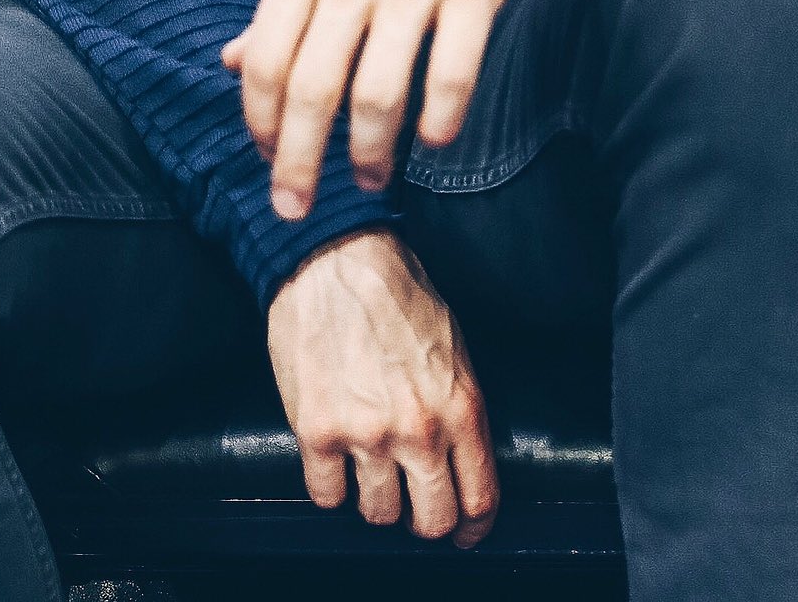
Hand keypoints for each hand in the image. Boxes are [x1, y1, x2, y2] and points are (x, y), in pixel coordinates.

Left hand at [223, 0, 549, 217]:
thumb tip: (233, 63)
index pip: (266, 62)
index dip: (260, 126)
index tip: (267, 161)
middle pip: (314, 92)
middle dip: (299, 165)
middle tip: (297, 209)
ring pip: (381, 95)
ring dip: (371, 154)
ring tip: (372, 179)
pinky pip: (454, 74)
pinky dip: (440, 122)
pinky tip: (433, 141)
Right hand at [268, 229, 497, 543]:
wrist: (337, 261)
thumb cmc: (399, 296)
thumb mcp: (455, 348)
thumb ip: (458, 408)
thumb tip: (460, 459)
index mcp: (461, 407)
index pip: (480, 499)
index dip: (473, 528)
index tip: (464, 535)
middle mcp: (419, 431)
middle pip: (431, 521)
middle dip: (424, 520)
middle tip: (413, 504)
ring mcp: (367, 436)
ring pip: (377, 515)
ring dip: (375, 499)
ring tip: (371, 467)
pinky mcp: (318, 433)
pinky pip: (326, 496)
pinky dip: (331, 485)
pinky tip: (336, 457)